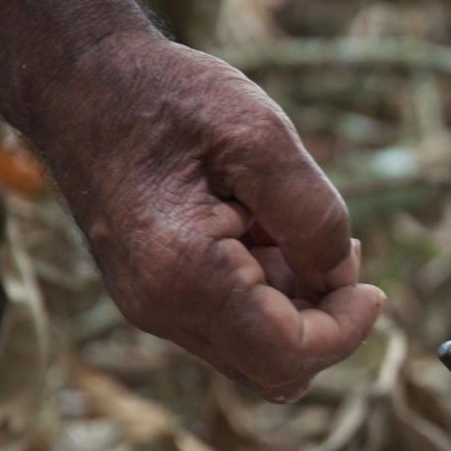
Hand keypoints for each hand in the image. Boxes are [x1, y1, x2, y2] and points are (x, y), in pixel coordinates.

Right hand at [25, 31, 384, 400]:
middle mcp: (162, 307)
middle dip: (324, 321)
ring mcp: (152, 308)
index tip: (373, 291)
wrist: (77, 79)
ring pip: (255, 351)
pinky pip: (230, 325)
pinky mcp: (154, 297)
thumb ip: (315, 217)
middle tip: (338, 252)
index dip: (347, 331)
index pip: (290, 356)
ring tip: (290, 226)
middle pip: (275, 370)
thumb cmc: (165, 96)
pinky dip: (266, 295)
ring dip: (296, 306)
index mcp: (185, 273)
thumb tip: (339, 278)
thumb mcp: (261, 136)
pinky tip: (264, 232)